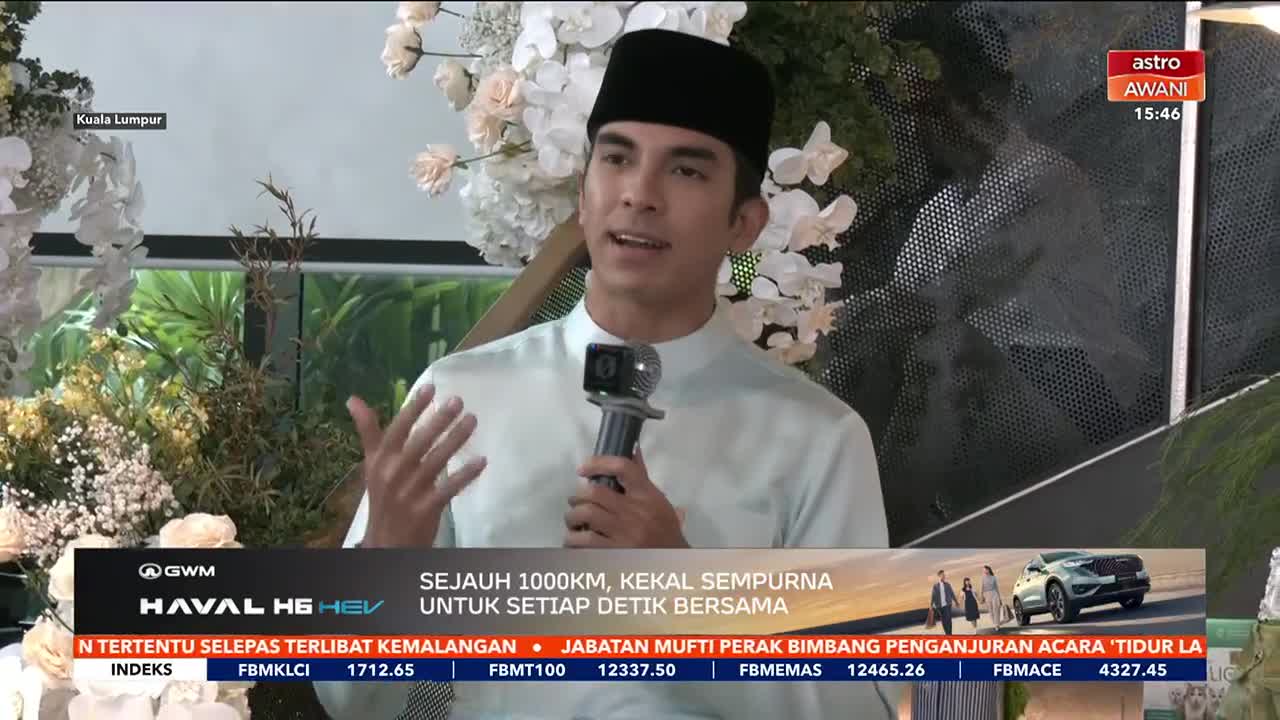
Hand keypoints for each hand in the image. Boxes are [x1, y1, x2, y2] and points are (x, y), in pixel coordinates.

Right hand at [347, 384, 485, 547]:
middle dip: (438, 420)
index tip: (430, 388)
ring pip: (436, 461)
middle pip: (418, 442)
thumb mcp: (372, 464)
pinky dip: (465, 475)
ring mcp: (410, 492)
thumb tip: (352, 399)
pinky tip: (481, 461)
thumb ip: (368, 432)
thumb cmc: (382, 497)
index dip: (412, 409)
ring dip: (455, 440)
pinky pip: (448, 488)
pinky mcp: (426, 509)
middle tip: (458, 401)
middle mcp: (393, 474)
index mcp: (380, 460)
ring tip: (472, 421)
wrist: (385, 542)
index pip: (396, 430)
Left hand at [562, 449, 687, 547]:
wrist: (674, 562)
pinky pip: (584, 540)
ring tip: (572, 521)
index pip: (623, 468)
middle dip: (578, 496)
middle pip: (595, 491)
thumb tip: (633, 449)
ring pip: (585, 513)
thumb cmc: (665, 530)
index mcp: (647, 495)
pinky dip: (572, 539)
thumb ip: (642, 477)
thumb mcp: (659, 501)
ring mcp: (624, 533)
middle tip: (575, 501)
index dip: (598, 463)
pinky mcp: (615, 552)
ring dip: (572, 516)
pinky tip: (574, 540)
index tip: (582, 469)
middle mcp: (635, 511)